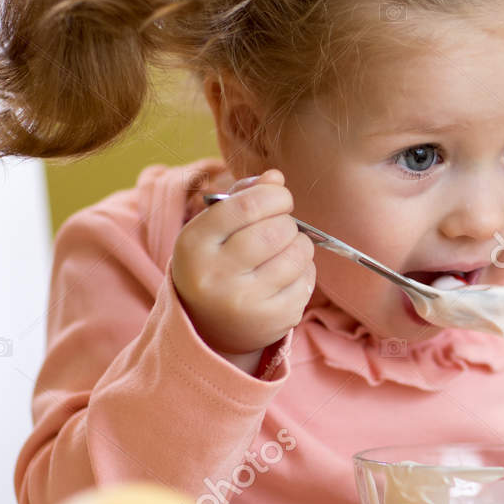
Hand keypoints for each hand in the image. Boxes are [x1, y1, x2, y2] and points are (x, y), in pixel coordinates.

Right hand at [170, 167, 315, 359]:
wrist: (208, 326)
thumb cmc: (215, 262)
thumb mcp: (213, 228)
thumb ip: (242, 196)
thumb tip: (276, 178)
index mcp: (195, 244)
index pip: (246, 207)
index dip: (275, 195)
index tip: (280, 198)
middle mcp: (216, 275)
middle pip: (276, 231)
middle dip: (287, 222)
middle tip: (280, 227)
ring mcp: (246, 301)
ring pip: (298, 254)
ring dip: (300, 244)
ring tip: (284, 250)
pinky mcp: (274, 319)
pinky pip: (308, 280)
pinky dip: (304, 270)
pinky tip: (286, 275)